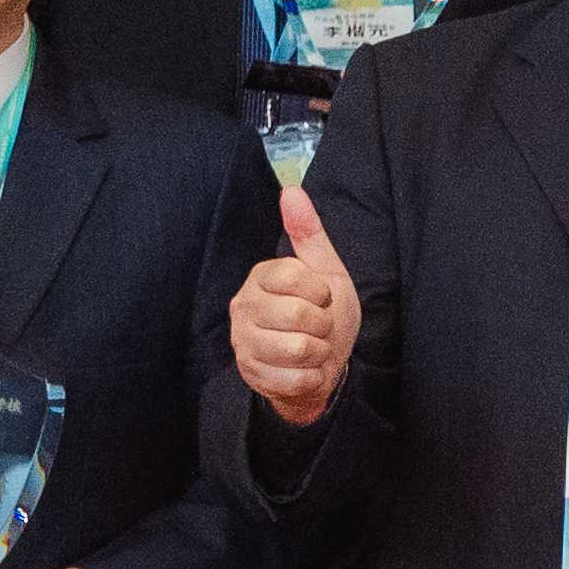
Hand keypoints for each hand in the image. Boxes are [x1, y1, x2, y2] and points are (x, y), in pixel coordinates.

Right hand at [231, 178, 360, 424]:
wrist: (321, 363)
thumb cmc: (323, 312)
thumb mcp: (325, 270)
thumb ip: (309, 233)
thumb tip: (291, 190)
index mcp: (260, 277)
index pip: (295, 276)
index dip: (321, 291)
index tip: (321, 297)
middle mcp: (243, 307)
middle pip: (299, 315)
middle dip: (323, 325)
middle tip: (318, 327)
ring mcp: (243, 342)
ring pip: (297, 349)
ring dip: (319, 352)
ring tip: (312, 348)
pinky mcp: (249, 374)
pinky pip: (295, 378)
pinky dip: (311, 377)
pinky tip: (305, 370)